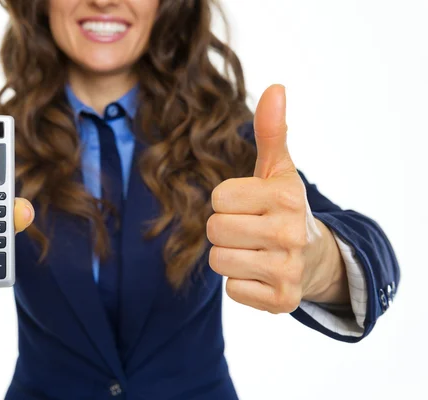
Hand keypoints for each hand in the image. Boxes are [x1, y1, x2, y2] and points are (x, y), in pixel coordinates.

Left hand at [207, 85, 347, 313]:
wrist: (314, 256)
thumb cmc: (283, 207)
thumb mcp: (278, 169)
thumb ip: (272, 131)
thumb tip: (275, 87)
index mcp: (286, 196)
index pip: (218, 198)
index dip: (227, 201)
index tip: (250, 205)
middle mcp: (290, 233)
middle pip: (214, 230)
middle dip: (226, 228)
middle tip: (251, 230)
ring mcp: (288, 270)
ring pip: (219, 260)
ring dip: (231, 256)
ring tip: (255, 250)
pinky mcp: (282, 301)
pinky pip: (232, 290)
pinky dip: (241, 283)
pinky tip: (261, 274)